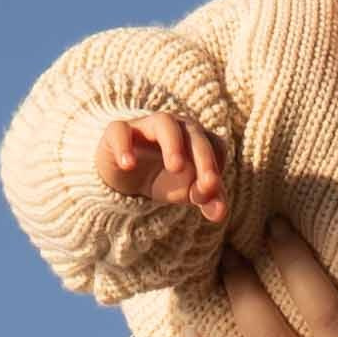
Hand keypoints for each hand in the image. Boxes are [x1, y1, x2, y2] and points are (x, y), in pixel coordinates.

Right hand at [96, 112, 227, 223]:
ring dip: (173, 144)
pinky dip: (124, 146)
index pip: (215, 147)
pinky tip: (129, 165)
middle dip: (204, 158)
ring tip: (176, 168)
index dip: (216, 168)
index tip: (209, 191)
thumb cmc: (165, 179)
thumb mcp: (187, 192)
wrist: (126, 177)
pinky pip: (120, 131)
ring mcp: (147, 125)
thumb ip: (207, 199)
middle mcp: (176, 126)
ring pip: (164, 122)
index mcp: (197, 138)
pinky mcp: (118, 131)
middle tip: (208, 183)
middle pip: (194, 133)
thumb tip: (220, 214)